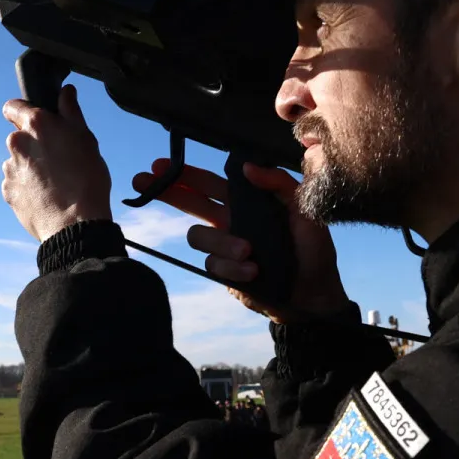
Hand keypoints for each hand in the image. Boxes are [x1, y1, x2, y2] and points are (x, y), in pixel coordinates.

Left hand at [1, 85, 111, 241]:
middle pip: (20, 137)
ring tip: (55, 182)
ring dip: (31, 167)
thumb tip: (66, 91)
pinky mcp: (8, 192)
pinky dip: (28, 187)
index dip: (24, 111)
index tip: (37, 122)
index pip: (13, 106)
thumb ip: (71, 111)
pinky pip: (16, 184)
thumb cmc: (86, 180)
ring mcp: (9, 169)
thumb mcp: (86, 139)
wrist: (75, 224)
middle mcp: (17, 143)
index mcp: (36, 124)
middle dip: (35, 144)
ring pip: (18, 162)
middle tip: (59, 159)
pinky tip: (47, 196)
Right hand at [129, 159, 349, 324]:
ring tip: (249, 251)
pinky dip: (234, 267)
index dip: (186, 174)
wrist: (315, 293)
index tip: (161, 165)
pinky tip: (254, 271)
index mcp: (247, 202)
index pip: (210, 183)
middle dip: (168, 191)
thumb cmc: (313, 249)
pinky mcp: (225, 273)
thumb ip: (279, 183)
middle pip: (190, 202)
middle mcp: (230, 222)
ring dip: (221, 242)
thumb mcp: (304, 209)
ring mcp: (225, 249)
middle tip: (143, 180)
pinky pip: (213, 265)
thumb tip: (247, 167)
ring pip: (198, 236)